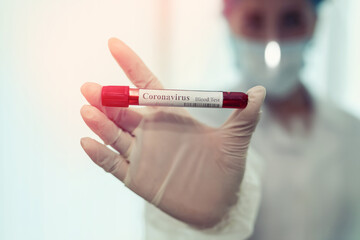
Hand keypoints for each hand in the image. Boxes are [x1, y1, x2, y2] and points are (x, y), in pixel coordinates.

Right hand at [80, 38, 265, 228]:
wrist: (219, 204)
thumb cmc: (225, 170)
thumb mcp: (236, 141)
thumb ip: (245, 117)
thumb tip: (260, 91)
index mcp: (171, 116)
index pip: (146, 86)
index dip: (131, 65)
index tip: (114, 44)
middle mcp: (151, 132)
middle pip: (124, 110)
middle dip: (107, 98)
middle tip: (92, 88)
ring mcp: (141, 154)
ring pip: (115, 134)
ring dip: (100, 123)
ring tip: (87, 110)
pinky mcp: (136, 178)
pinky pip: (113, 165)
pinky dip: (99, 155)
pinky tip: (87, 142)